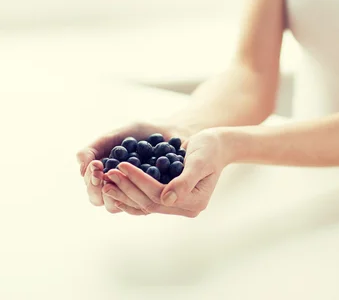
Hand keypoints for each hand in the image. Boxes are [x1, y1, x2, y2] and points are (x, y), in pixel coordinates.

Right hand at [76, 122, 184, 213]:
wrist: (168, 131)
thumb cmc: (138, 133)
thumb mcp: (113, 136)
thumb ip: (92, 149)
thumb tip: (80, 165)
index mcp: (105, 179)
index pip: (92, 190)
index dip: (91, 181)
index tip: (97, 166)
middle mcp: (119, 191)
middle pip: (102, 202)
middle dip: (100, 189)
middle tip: (105, 173)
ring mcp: (137, 196)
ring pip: (122, 206)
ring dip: (119, 192)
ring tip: (123, 175)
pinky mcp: (157, 196)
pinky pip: (146, 203)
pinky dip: (142, 193)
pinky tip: (144, 180)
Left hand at [102, 128, 232, 216]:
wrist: (217, 146)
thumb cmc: (210, 149)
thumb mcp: (200, 161)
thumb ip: (185, 181)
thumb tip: (167, 199)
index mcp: (194, 202)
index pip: (159, 195)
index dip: (138, 182)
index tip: (122, 166)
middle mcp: (186, 208)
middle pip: (149, 203)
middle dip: (127, 188)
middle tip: (107, 174)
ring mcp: (177, 205)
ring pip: (145, 204)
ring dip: (124, 193)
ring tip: (105, 181)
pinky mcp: (170, 199)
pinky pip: (147, 201)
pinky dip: (130, 194)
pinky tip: (115, 187)